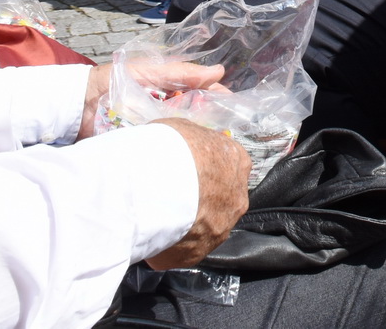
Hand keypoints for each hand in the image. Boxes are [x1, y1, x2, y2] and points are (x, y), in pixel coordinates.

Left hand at [79, 61, 226, 140]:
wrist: (76, 105)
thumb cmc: (110, 80)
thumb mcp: (148, 71)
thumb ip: (181, 72)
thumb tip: (219, 71)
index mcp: (169, 89)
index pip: (201, 94)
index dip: (217, 100)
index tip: (233, 108)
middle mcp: (165, 110)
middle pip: (195, 118)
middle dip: (210, 125)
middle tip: (223, 134)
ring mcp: (154, 129)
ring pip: (181, 135)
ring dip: (194, 140)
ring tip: (209, 149)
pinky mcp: (142, 145)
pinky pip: (163, 150)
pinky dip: (173, 154)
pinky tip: (185, 159)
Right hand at [143, 118, 251, 269]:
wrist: (157, 182)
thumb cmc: (171, 147)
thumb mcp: (181, 130)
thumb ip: (190, 146)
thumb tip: (183, 153)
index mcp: (237, 162)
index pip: (226, 168)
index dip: (203, 170)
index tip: (183, 171)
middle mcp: (237, 197)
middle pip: (217, 201)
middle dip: (196, 200)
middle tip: (168, 195)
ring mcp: (220, 229)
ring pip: (201, 228)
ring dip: (182, 224)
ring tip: (154, 215)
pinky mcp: (197, 254)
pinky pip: (180, 250)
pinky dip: (166, 244)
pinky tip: (148, 234)